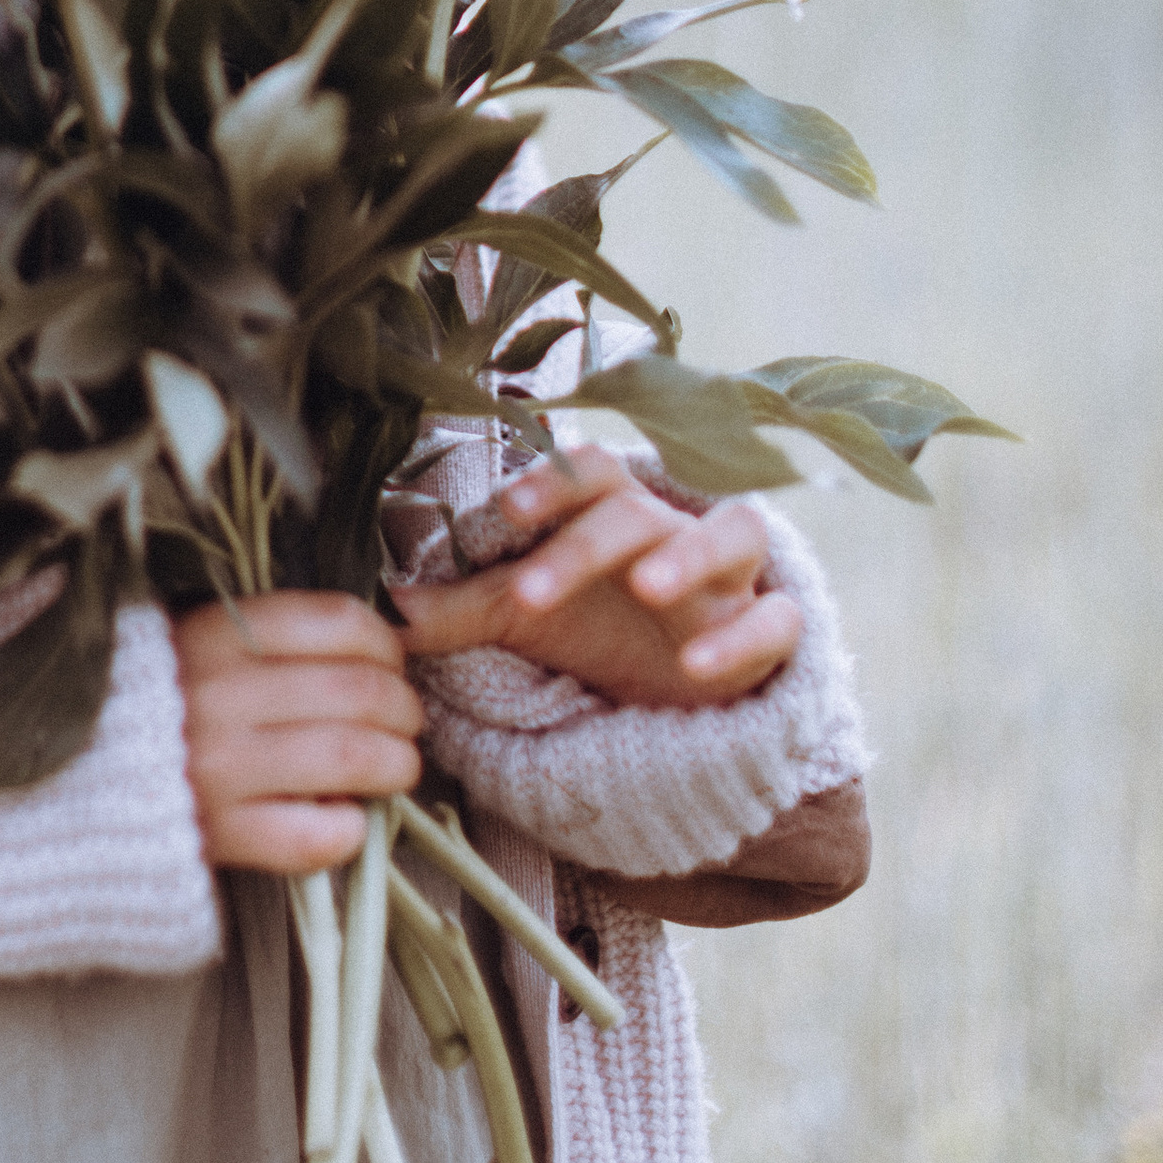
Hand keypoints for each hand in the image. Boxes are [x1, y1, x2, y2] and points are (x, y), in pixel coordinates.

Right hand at [174, 592, 426, 873]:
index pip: (337, 622)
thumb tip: (369, 644)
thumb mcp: (190, 639)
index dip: (386, 643)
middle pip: (358, 690)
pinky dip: (349, 829)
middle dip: (404, 706)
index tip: (390, 660)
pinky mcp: (219, 836)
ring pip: (351, 756)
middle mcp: (218, 695)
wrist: (61, 782)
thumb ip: (263, 635)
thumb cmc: (146, 703)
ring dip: (396, 764)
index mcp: (213, 633)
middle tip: (405, 719)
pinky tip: (347, 820)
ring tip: (395, 767)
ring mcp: (218, 768)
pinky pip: (313, 835)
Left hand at [390, 447, 798, 709]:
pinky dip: (743, 636)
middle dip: (584, 546)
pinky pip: (777, 621)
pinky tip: (698, 666)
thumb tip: (385, 611)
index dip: (550, 484)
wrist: (678, 689)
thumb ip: (461, 609)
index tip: (504, 515)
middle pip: (637, 510)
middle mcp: (675, 529)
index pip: (588, 473)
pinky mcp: (769, 631)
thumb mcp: (527, 619)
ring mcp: (730, 577)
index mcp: (612, 513)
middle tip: (530, 593)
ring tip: (646, 588)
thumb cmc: (598, 627)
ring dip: (687, 553)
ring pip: (731, 533)